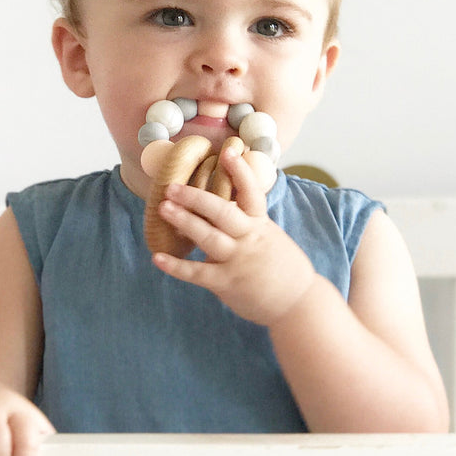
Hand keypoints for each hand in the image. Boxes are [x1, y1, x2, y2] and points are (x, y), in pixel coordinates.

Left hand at [151, 143, 317, 325]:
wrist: (297, 303)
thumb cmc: (282, 267)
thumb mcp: (270, 236)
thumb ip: (248, 222)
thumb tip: (223, 204)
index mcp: (260, 224)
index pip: (251, 192)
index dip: (240, 172)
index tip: (228, 152)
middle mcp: (249, 238)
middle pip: (222, 211)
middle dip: (196, 197)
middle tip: (172, 186)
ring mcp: (238, 260)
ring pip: (209, 236)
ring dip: (185, 221)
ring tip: (163, 208)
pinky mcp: (228, 282)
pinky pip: (198, 273)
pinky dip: (177, 266)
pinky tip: (157, 259)